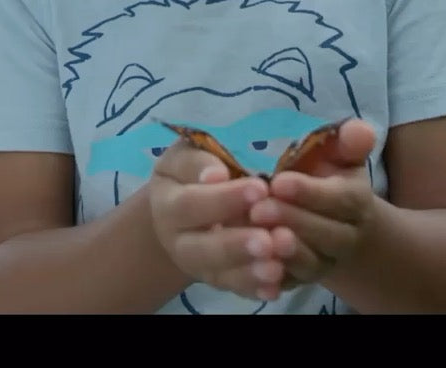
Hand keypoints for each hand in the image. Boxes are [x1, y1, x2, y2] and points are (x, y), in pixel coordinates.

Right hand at [149, 136, 285, 301]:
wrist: (183, 203)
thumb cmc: (190, 170)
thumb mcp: (185, 155)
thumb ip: (197, 161)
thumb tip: (216, 174)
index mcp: (168, 205)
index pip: (191, 204)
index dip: (223, 199)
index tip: (260, 189)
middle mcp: (178, 241)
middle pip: (203, 249)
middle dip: (237, 246)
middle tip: (269, 241)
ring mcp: (198, 266)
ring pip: (219, 275)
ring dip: (249, 272)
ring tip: (277, 267)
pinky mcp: (218, 280)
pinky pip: (235, 289)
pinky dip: (255, 289)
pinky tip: (276, 286)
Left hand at [248, 119, 376, 297]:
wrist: (330, 221)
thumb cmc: (326, 176)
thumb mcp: (338, 154)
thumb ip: (347, 141)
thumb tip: (362, 130)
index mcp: (355, 202)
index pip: (341, 199)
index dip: (310, 193)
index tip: (279, 182)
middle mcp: (345, 238)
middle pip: (326, 235)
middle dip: (291, 221)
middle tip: (258, 209)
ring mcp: (324, 263)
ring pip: (309, 265)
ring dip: (283, 253)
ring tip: (254, 238)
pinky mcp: (301, 281)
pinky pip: (288, 285)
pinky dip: (270, 278)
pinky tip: (249, 265)